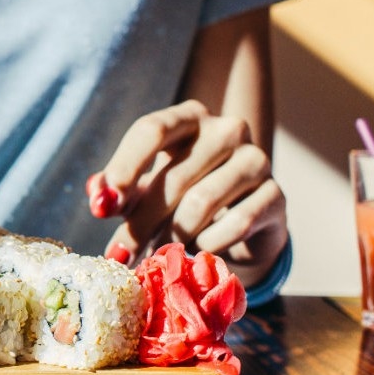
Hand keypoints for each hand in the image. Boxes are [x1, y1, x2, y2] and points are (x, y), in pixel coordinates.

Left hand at [86, 99, 287, 285]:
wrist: (240, 223)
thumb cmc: (181, 197)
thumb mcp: (145, 188)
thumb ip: (119, 188)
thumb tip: (97, 194)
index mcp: (187, 118)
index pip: (151, 130)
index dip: (124, 168)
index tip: (102, 206)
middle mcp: (225, 129)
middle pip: (174, 175)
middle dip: (140, 221)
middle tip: (120, 254)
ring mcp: (256, 159)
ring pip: (202, 202)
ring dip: (172, 237)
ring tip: (156, 257)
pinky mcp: (276, 194)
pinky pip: (235, 223)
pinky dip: (207, 245)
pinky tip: (195, 253)